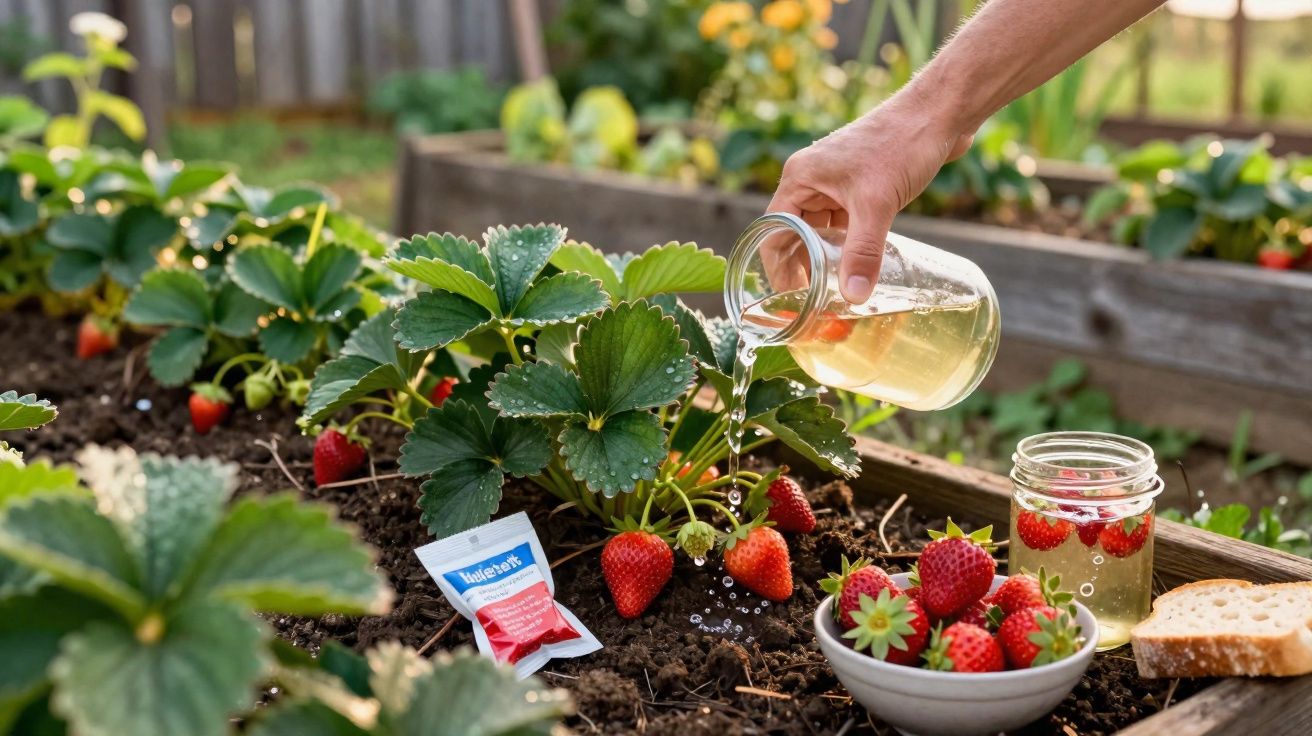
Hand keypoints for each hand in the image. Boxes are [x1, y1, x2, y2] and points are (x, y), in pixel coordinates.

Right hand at [767, 88, 972, 302]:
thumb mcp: (877, 204)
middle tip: (814, 303)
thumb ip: (862, 253)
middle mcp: (812, 179)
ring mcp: (835, 182)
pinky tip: (858, 266)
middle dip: (803, 267)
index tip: (791, 300)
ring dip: (827, 257)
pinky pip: (843, 223)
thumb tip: (853, 297)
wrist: (940, 112)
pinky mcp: (859, 186)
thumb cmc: (902, 143)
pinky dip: (847, 244)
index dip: (779, 268)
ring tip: (835, 291)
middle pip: (795, 233)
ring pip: (821, 230)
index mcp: (800, 177)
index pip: (773, 231)